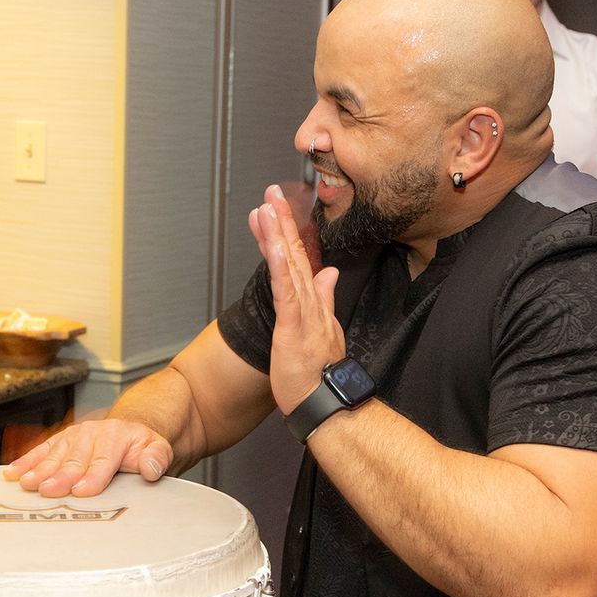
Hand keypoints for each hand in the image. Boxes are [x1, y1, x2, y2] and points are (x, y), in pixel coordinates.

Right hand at [3, 418, 172, 497]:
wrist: (129, 434)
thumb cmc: (141, 449)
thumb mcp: (159, 450)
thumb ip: (157, 458)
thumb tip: (150, 467)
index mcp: (117, 436)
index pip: (103, 460)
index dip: (92, 476)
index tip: (81, 490)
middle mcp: (92, 433)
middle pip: (75, 459)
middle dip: (60, 476)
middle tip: (47, 491)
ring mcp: (73, 436)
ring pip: (54, 455)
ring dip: (38, 470)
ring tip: (26, 483)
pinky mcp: (60, 441)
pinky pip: (41, 451)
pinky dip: (25, 462)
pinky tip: (12, 472)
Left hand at [247, 184, 343, 412]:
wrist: (327, 403)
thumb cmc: (321, 375)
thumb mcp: (323, 331)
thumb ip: (325, 298)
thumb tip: (328, 273)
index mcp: (314, 303)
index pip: (298, 261)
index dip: (288, 233)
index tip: (276, 211)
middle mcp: (311, 301)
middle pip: (294, 254)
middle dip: (283, 222)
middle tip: (271, 194)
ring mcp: (303, 311)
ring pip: (289, 266)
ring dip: (279, 234)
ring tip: (268, 207)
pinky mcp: (294, 324)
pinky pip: (285, 289)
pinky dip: (278, 264)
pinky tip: (272, 243)